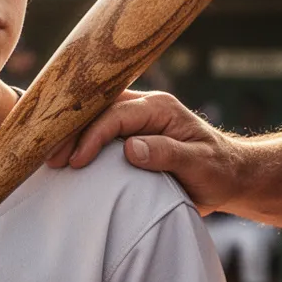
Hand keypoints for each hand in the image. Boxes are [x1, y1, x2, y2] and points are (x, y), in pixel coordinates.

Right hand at [45, 90, 245, 215]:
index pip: (118, 115)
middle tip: (50, 158)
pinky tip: (63, 152)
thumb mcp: (199, 165)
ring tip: (51, 158)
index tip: (77, 161)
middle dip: (72, 131)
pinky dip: (80, 137)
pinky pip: (100, 126)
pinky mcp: (131, 130)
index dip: (94, 136)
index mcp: (161, 108)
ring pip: (95, 115)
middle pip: (99, 109)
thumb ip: (167, 154)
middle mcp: (147, 105)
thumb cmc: (218, 172)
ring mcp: (137, 116)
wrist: (231, 176)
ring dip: (72, 134)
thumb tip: (131, 149)